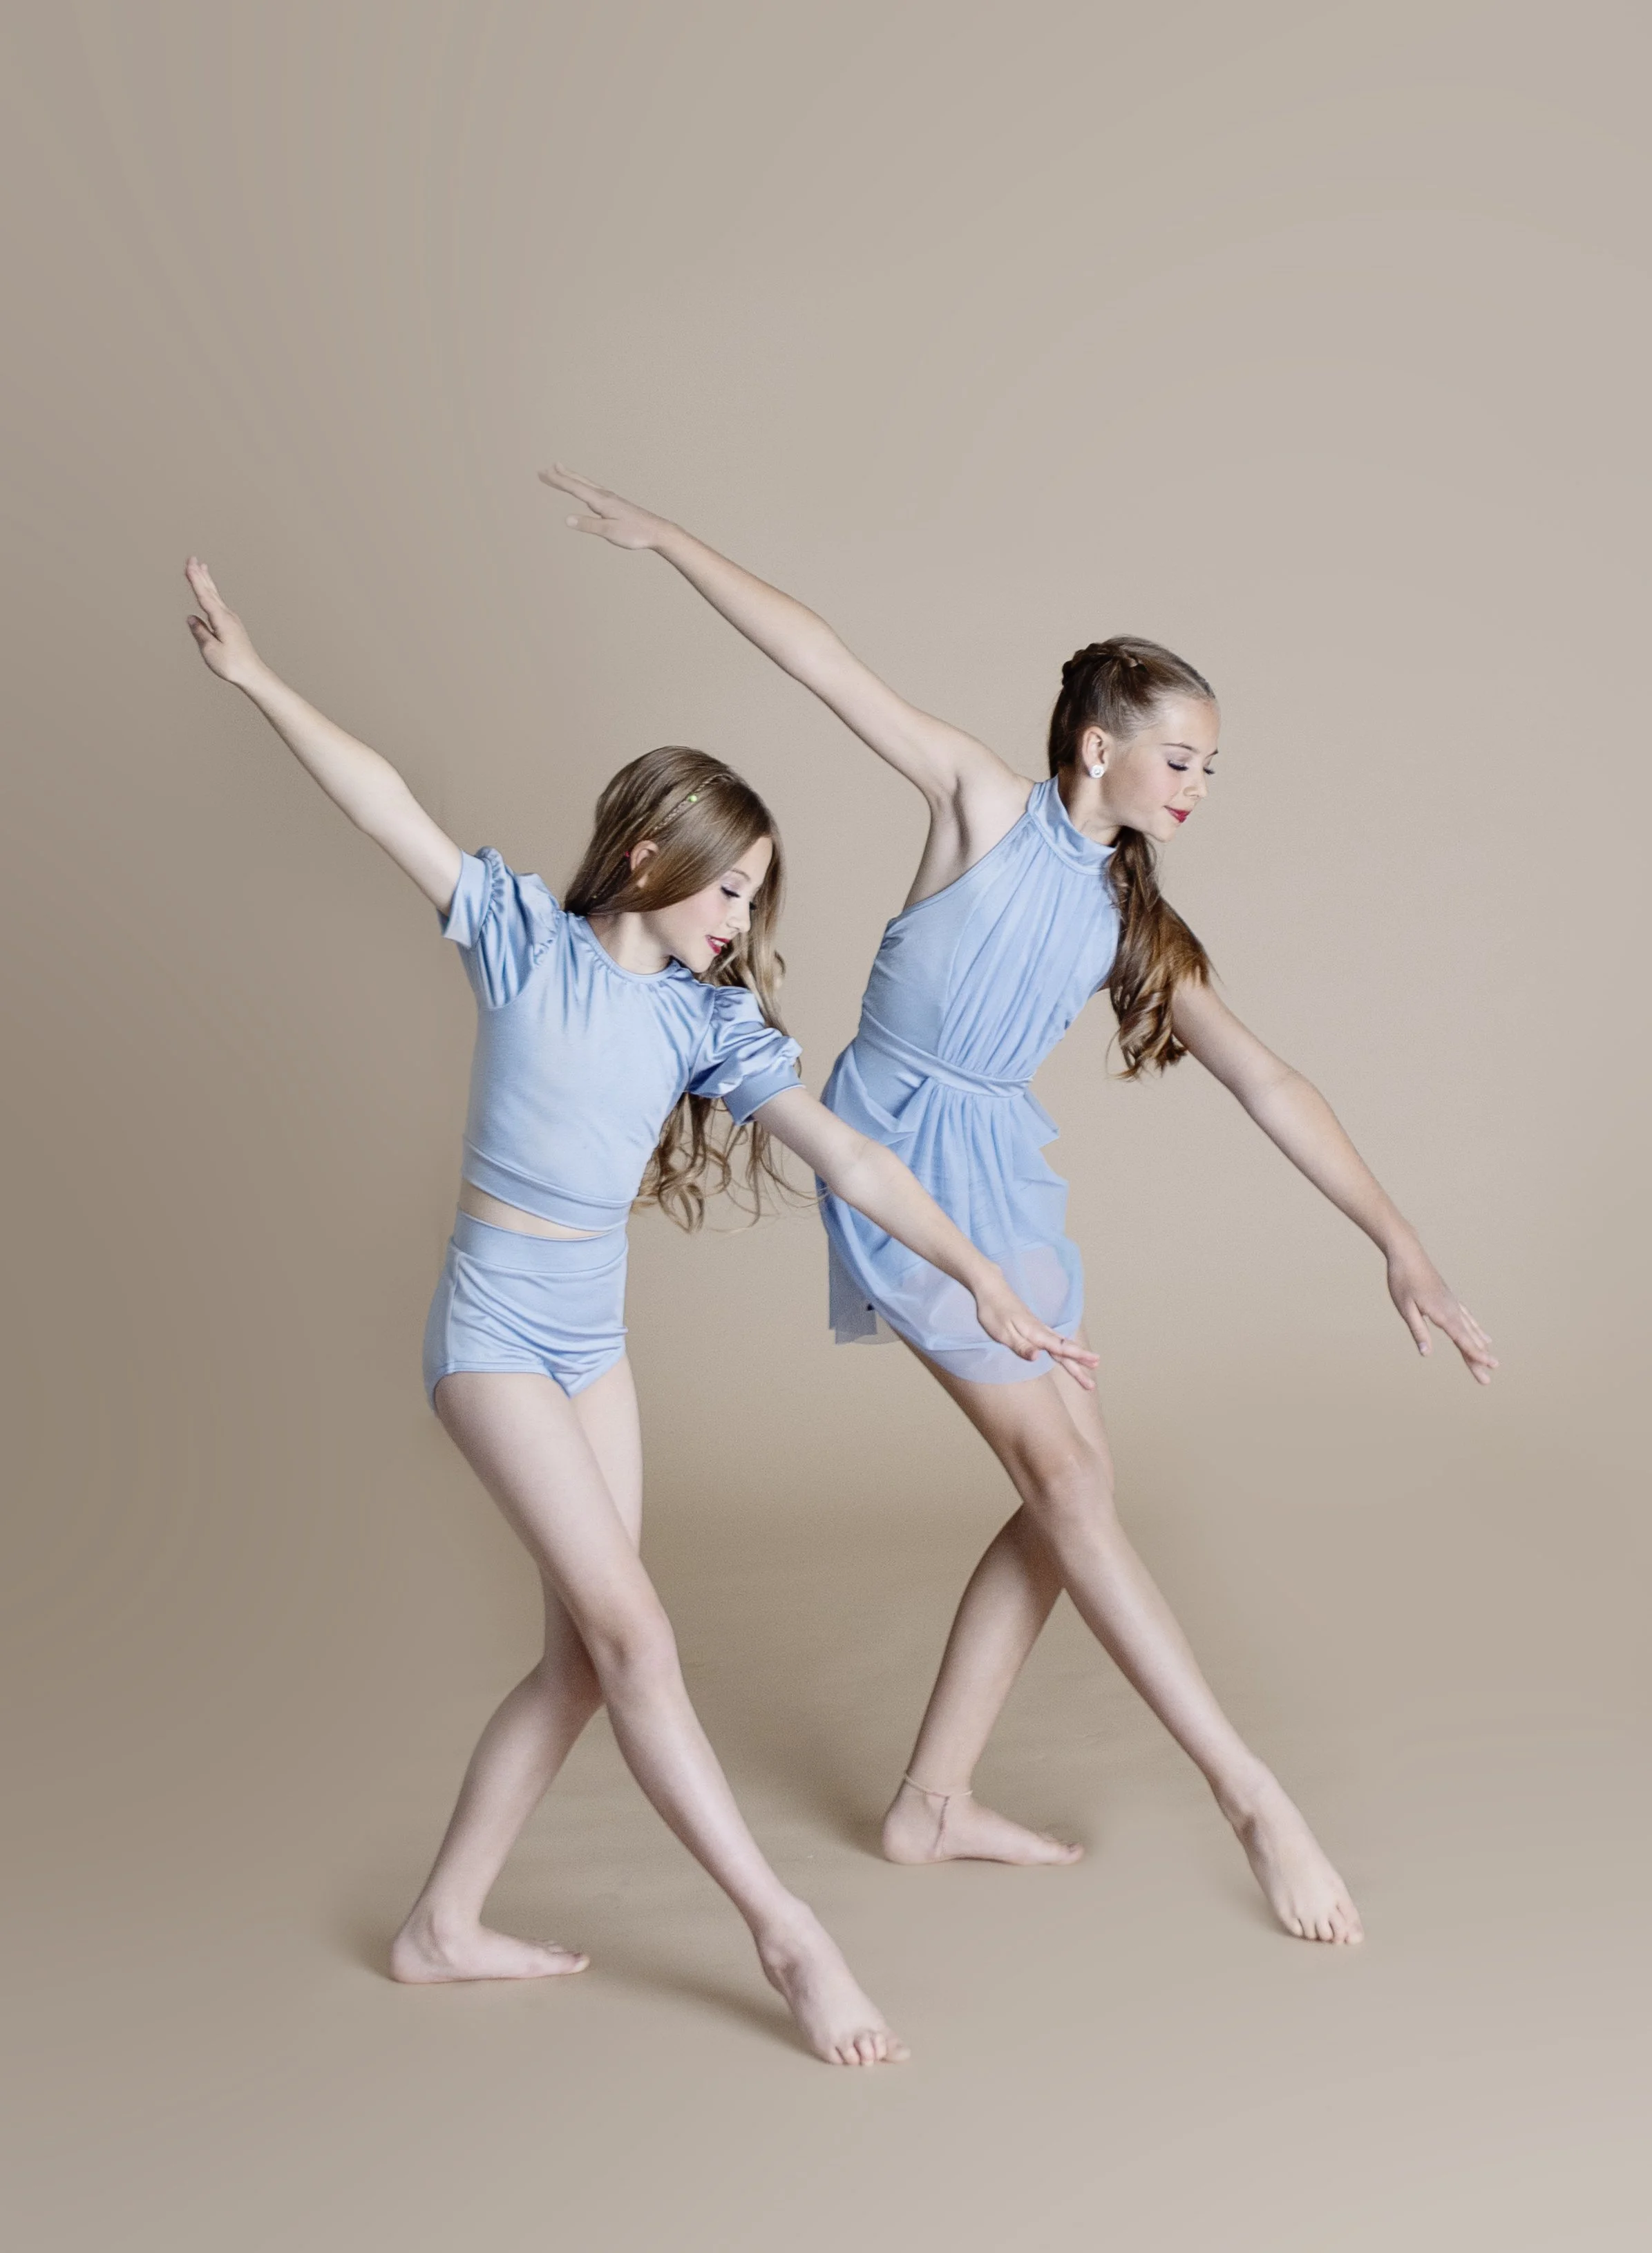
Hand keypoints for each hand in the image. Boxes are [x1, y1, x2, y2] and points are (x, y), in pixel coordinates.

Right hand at [184, 558, 264, 687]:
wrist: (252, 674)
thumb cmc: (232, 665)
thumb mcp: (210, 650)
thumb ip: (200, 632)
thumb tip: (192, 618)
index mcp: (221, 619)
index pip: (204, 596)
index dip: (195, 580)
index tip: (188, 565)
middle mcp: (227, 616)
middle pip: (210, 591)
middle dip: (200, 574)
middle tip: (192, 558)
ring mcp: (231, 620)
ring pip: (215, 596)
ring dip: (207, 581)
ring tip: (202, 567)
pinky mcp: (232, 626)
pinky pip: (218, 604)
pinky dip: (212, 594)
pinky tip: (210, 594)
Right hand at [538, 463, 671, 550]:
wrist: (657, 531)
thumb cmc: (635, 533)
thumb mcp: (609, 531)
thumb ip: (588, 525)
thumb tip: (567, 519)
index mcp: (601, 501)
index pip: (575, 488)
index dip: (558, 481)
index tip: (543, 473)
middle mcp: (604, 496)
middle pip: (578, 482)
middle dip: (560, 476)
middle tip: (544, 469)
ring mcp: (610, 498)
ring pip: (585, 484)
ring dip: (570, 477)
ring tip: (559, 470)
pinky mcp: (614, 503)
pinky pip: (592, 489)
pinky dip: (581, 484)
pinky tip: (582, 487)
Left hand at [971, 1270, 1099, 1389]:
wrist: (991, 1288)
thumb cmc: (993, 1311)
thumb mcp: (1002, 1333)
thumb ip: (1021, 1346)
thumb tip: (1038, 1359)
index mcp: (1035, 1333)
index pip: (1060, 1348)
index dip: (1078, 1357)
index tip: (1094, 1363)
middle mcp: (1041, 1330)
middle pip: (1065, 1350)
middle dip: (1080, 1364)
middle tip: (1092, 1383)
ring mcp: (1039, 1327)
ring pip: (1062, 1344)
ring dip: (1076, 1357)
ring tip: (1091, 1364)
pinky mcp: (1034, 1326)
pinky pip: (1056, 1340)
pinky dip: (1066, 1348)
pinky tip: (1069, 1351)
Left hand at [1386, 1240, 1497, 1384]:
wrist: (1407, 1254)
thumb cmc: (1402, 1281)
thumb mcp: (1405, 1308)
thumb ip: (1418, 1331)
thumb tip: (1426, 1353)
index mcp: (1441, 1312)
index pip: (1461, 1338)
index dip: (1473, 1354)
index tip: (1487, 1365)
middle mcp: (1452, 1309)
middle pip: (1468, 1338)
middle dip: (1478, 1359)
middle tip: (1487, 1380)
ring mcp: (1453, 1303)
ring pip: (1471, 1330)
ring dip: (1481, 1347)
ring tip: (1494, 1362)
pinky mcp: (1451, 1299)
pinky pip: (1468, 1319)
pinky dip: (1477, 1331)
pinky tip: (1484, 1338)